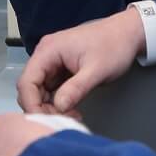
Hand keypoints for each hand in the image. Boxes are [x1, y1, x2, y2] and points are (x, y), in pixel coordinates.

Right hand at [17, 8, 145, 116]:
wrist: (128, 34)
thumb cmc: (114, 45)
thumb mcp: (97, 70)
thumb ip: (76, 89)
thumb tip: (58, 106)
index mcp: (49, 50)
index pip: (26, 82)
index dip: (31, 104)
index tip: (45, 121)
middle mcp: (46, 55)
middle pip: (30, 88)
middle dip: (42, 108)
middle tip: (63, 119)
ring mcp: (52, 62)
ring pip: (39, 91)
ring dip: (50, 107)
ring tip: (71, 115)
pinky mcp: (60, 69)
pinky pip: (51, 89)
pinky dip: (58, 102)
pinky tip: (71, 109)